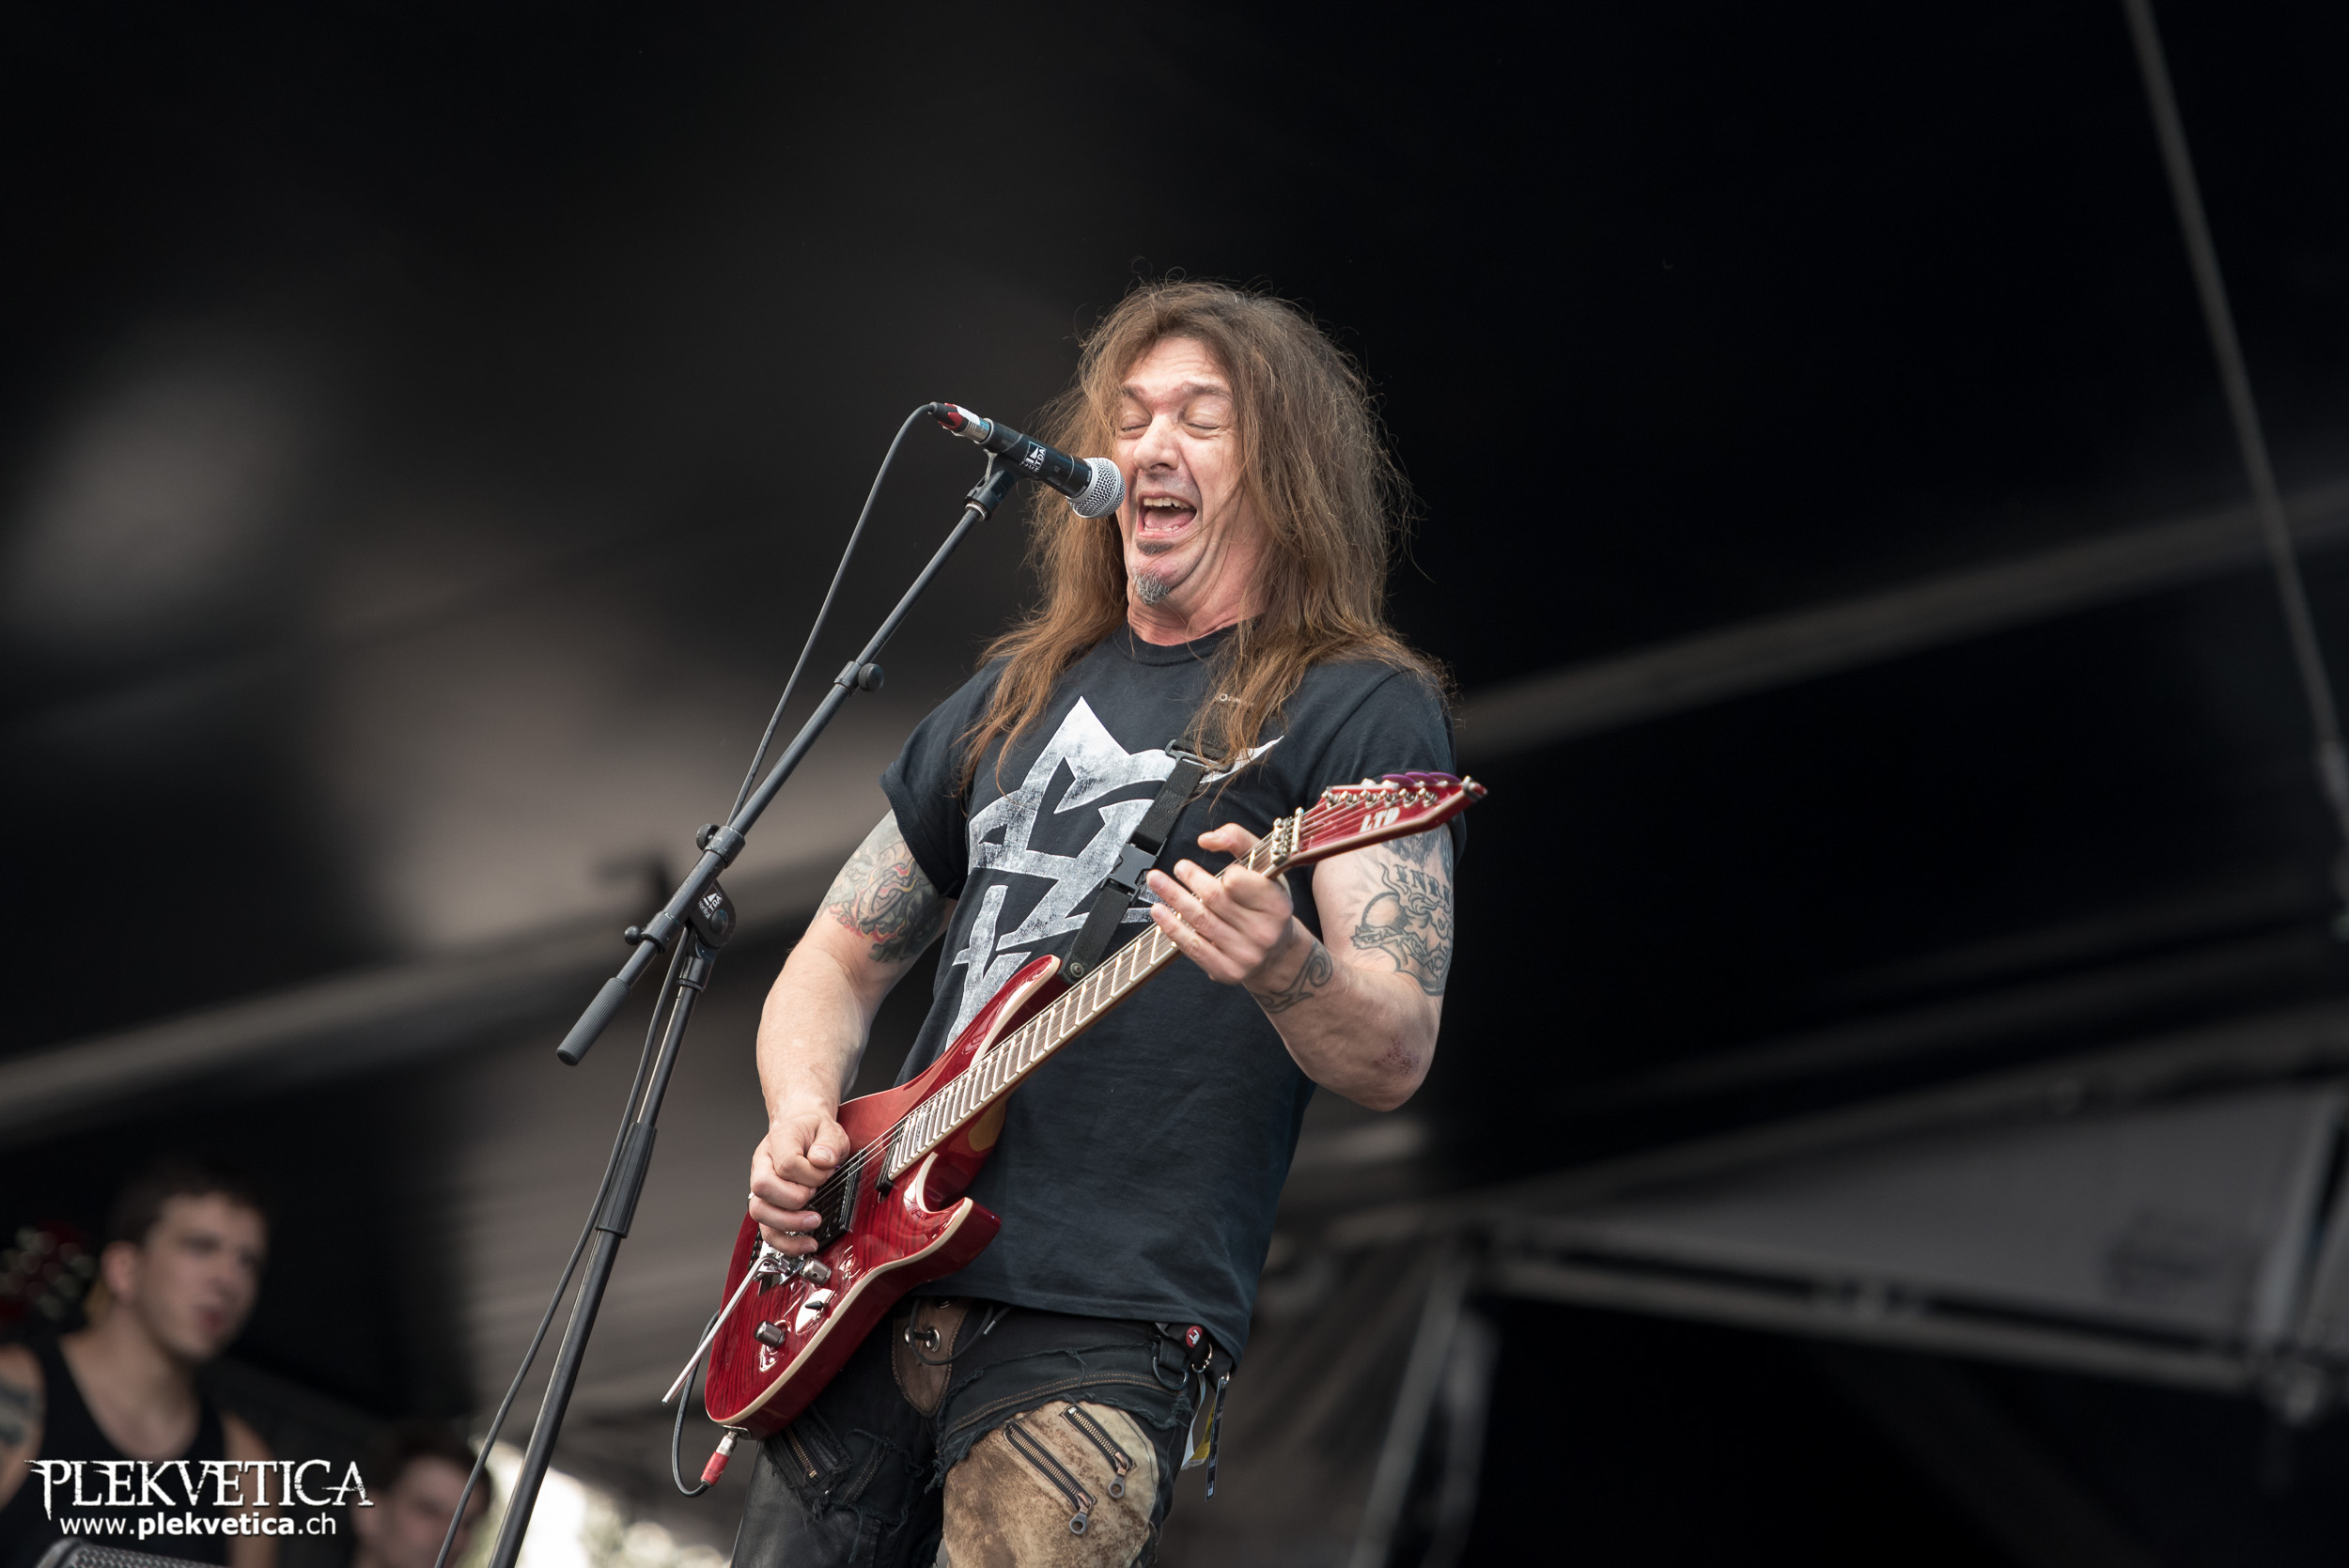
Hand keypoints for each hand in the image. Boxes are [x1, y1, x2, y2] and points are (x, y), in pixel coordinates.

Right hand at [748, 1096, 848, 1253]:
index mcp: (778, 1141)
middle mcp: (763, 1164)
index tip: (825, 1172)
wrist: (802, 1131)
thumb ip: (829, 1143)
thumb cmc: (813, 1132)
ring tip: (813, 1222)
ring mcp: (762, 1187)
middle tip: (815, 1193)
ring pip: (760, 1211)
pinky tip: (806, 1243)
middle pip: (762, 1187)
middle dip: (795, 1197)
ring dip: (789, 1222)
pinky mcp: (768, 1205)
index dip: (810, 1174)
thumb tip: (822, 1160)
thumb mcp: (830, 1129)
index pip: (786, 1164)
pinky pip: (768, 1231)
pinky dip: (786, 1242)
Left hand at [1146, 822, 1307, 990]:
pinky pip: (1194, 947)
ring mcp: (1245, 955)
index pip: (1239, 883)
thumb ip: (1240, 843)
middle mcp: (1264, 932)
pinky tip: (1159, 912)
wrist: (1278, 955)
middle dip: (1189, 880)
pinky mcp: (1228, 971)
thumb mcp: (1267, 871)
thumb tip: (1207, 839)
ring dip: (1173, 898)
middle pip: (1215, 899)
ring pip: (1200, 921)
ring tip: (1157, 882)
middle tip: (1177, 867)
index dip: (1218, 871)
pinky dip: (1172, 928)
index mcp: (1277, 905)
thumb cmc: (1268, 907)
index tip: (1204, 863)